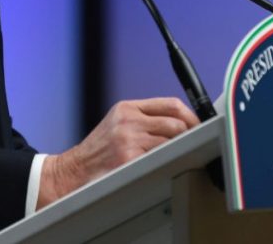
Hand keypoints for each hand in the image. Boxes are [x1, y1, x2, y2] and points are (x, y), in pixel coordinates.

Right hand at [37, 97, 198, 207]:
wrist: (74, 170)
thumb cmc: (98, 151)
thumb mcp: (118, 123)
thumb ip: (144, 119)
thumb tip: (179, 124)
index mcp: (127, 108)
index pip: (170, 103)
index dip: (190, 115)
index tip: (197, 125)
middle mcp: (128, 120)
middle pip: (175, 121)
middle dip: (190, 134)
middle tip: (195, 144)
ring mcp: (128, 138)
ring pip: (171, 139)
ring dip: (180, 149)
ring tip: (182, 155)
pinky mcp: (129, 158)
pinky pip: (160, 157)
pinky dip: (167, 161)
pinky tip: (167, 165)